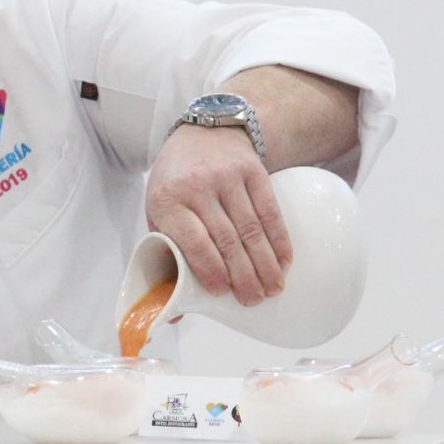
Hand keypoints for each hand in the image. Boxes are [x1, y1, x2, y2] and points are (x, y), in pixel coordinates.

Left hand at [144, 124, 290, 306]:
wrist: (202, 132)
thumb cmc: (176, 181)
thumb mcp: (159, 211)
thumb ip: (165, 253)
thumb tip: (171, 311)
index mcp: (168, 200)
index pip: (193, 241)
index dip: (211, 270)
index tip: (223, 293)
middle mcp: (197, 186)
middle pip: (226, 239)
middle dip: (243, 275)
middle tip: (254, 300)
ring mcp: (227, 177)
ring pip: (250, 228)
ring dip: (265, 263)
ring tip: (273, 288)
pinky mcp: (252, 171)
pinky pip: (270, 210)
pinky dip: (279, 239)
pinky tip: (284, 261)